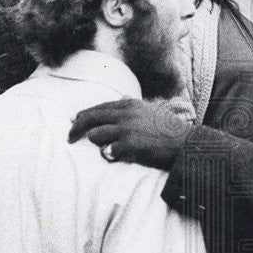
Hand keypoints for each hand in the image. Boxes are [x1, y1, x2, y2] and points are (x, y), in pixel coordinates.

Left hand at [68, 97, 192, 169]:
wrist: (184, 142)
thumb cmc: (169, 128)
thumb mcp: (151, 109)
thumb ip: (134, 104)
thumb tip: (122, 96)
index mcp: (130, 105)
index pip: (99, 107)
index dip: (83, 114)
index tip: (72, 120)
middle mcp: (125, 114)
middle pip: (91, 119)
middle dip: (76, 128)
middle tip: (68, 137)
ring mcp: (126, 129)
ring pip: (95, 135)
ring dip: (96, 143)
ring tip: (103, 148)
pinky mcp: (129, 145)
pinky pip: (108, 151)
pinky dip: (108, 154)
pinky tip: (114, 156)